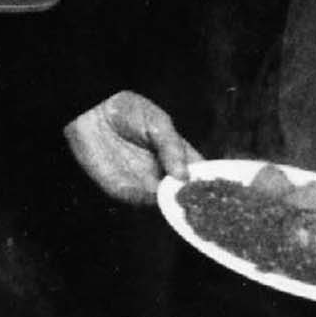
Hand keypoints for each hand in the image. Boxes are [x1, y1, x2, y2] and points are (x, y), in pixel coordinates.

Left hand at [64, 90, 202, 206]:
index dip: (209, 183)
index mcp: (176, 155)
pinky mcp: (123, 189)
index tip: (223, 191)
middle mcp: (162, 173)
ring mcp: (144, 183)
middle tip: (206, 205)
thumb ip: (172, 147)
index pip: (197, 174)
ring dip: (173, 204)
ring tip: (184, 203)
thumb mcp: (158, 123)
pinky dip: (150, 201)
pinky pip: (139, 200)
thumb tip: (185, 176)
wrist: (92, 111)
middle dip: (194, 201)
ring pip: (164, 201)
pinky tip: (159, 197)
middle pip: (183, 193)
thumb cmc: (128, 111)